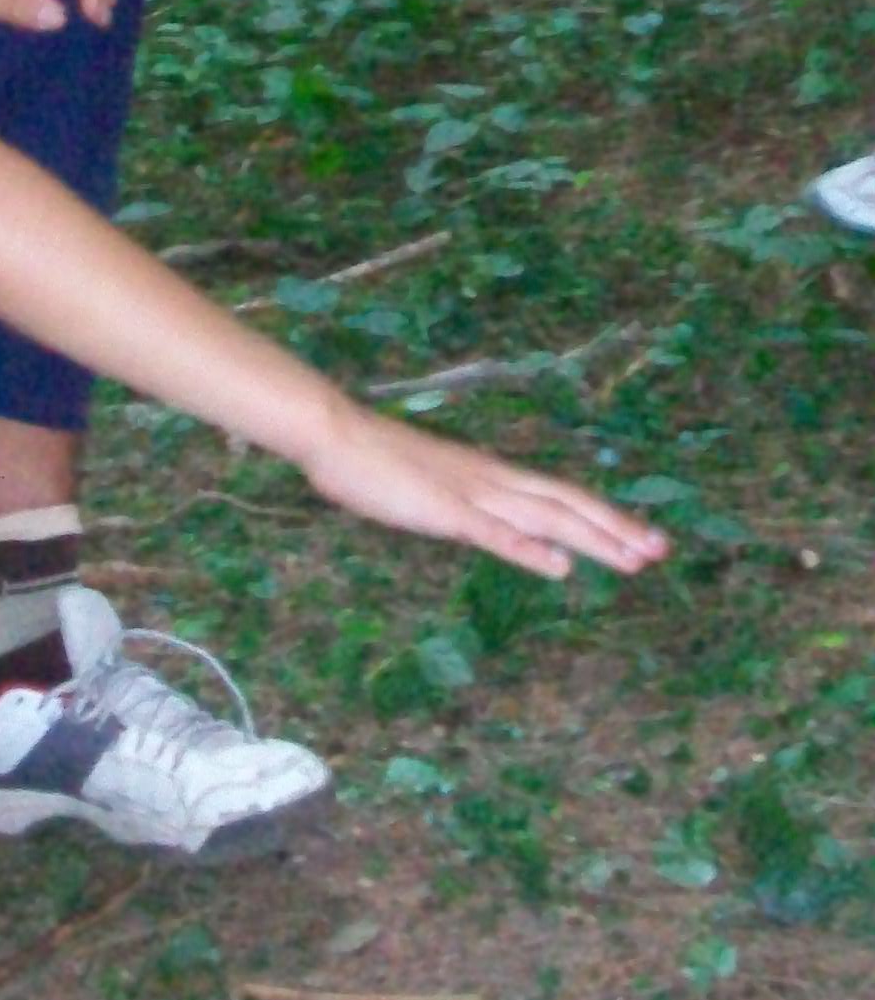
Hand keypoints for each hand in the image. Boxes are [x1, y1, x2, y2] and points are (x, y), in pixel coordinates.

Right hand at [298, 404, 669, 581]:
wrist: (336, 433)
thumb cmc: (376, 461)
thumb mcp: (435, 492)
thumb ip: (475, 515)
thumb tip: (512, 538)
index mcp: (491, 476)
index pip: (561, 498)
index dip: (604, 518)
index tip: (642, 537)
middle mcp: (493, 481)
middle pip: (567, 505)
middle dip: (617, 529)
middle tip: (663, 550)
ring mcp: (471, 495)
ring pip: (545, 518)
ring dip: (592, 539)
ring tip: (633, 561)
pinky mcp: (444, 511)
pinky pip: (493, 533)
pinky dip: (529, 549)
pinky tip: (558, 565)